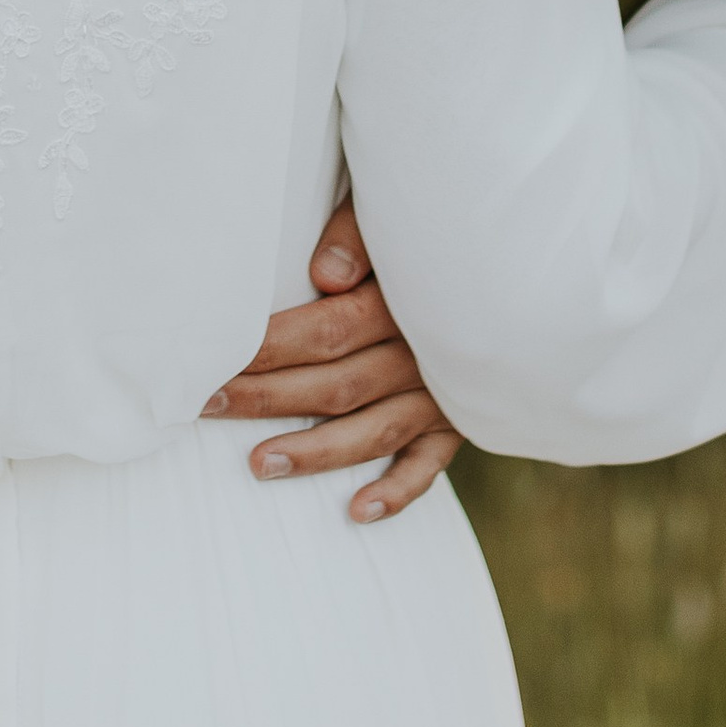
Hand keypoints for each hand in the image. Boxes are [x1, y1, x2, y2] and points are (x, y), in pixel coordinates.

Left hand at [204, 201, 462, 524]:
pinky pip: (430, 464)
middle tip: (209, 406)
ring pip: (373, 432)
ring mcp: (444, 394)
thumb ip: (358, 238)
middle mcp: (423, 356)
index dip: (269, 349)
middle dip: (267, 398)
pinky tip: (357, 511)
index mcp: (402, 303)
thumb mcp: (396, 215)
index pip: (325, 333)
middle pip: (336, 386)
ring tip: (258, 464)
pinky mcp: (462, 420)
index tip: (216, 359)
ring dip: (315, 453)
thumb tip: (323, 277)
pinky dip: (397, 491)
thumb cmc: (434, 230)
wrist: (516, 264)